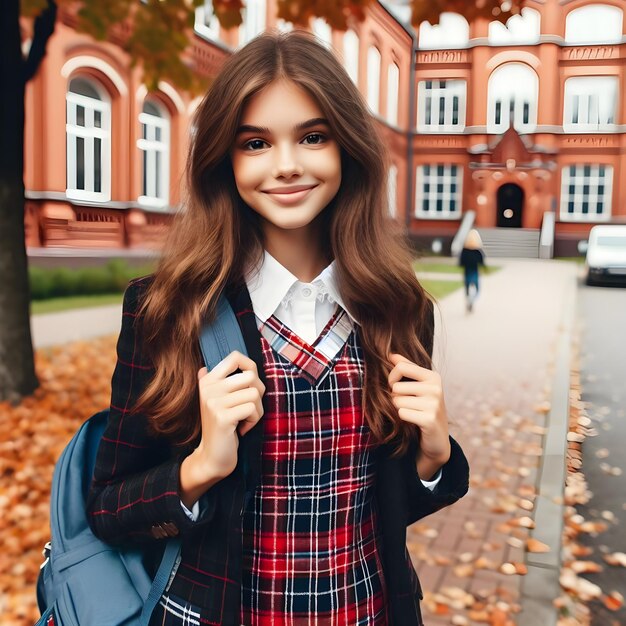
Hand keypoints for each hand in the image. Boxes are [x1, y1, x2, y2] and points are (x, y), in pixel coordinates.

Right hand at [180, 351, 264, 507]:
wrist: (212, 457)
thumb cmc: (223, 426)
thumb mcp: (220, 400)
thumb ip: (224, 380)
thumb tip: (227, 360)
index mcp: (208, 380)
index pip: (235, 357)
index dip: (250, 366)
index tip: (251, 383)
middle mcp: (209, 388)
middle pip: (251, 376)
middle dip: (258, 393)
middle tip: (249, 408)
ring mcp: (214, 402)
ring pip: (254, 393)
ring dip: (257, 410)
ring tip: (245, 420)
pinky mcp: (222, 417)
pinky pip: (252, 408)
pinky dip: (253, 420)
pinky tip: (242, 429)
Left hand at [388, 353, 450, 478]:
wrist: (437, 438)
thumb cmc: (424, 408)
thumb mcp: (418, 385)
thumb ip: (406, 368)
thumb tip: (391, 354)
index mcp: (433, 376)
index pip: (401, 367)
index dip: (391, 377)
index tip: (394, 386)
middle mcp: (436, 388)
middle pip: (396, 387)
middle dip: (397, 397)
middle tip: (410, 406)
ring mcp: (434, 403)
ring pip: (397, 401)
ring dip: (400, 409)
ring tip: (414, 413)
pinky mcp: (429, 419)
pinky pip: (401, 413)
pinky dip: (404, 419)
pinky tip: (415, 422)